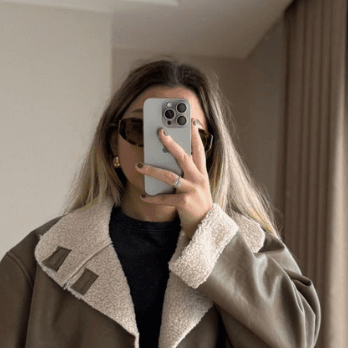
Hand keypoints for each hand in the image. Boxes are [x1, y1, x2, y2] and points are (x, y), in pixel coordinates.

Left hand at [136, 118, 213, 238]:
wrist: (207, 227)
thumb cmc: (199, 204)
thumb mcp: (198, 186)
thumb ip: (189, 173)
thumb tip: (171, 160)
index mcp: (202, 173)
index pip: (199, 149)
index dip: (195, 134)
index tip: (190, 121)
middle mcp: (198, 179)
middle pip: (183, 156)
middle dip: (170, 143)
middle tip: (160, 132)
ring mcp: (192, 190)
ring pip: (170, 175)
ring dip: (152, 170)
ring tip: (140, 166)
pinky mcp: (184, 202)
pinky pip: (164, 198)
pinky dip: (152, 198)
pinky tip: (144, 196)